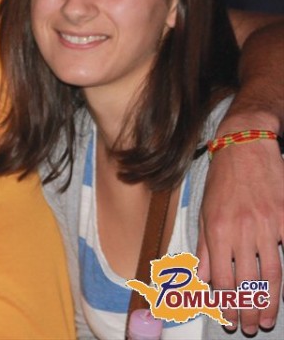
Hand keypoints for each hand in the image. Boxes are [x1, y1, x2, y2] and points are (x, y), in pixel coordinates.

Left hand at [197, 117, 282, 333]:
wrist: (245, 148)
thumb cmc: (222, 182)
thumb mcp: (204, 212)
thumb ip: (203, 247)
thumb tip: (199, 277)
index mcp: (218, 230)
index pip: (222, 277)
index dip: (225, 302)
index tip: (228, 318)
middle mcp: (242, 231)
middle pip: (248, 281)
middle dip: (248, 309)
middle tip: (250, 327)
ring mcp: (268, 226)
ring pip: (271, 273)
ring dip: (269, 301)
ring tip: (267, 319)